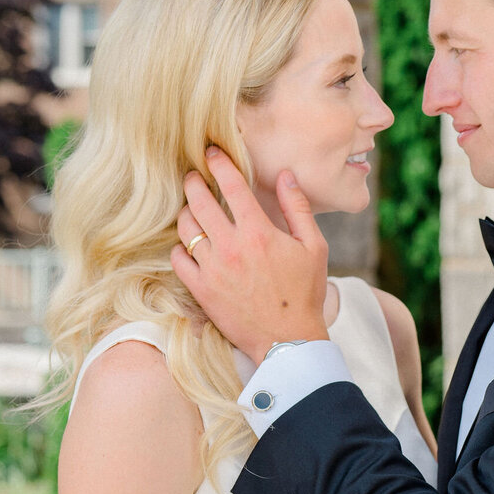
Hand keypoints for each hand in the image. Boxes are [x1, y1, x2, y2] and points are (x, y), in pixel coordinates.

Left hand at [171, 149, 329, 365]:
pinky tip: (188, 243)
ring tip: (190, 208)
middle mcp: (231, 247)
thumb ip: (298, 208)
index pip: (231, 185)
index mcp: (258, 232)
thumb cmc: (305, 293)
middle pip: (199, 201)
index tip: (211, 152)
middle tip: (192, 176)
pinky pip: (179, 260)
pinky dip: (180, 247)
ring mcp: (212, 269)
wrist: (289, 341)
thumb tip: (286, 175)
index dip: (219, 163)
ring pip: (186, 228)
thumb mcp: (314, 247)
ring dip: (186, 212)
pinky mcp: (201, 291)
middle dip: (193, 182)